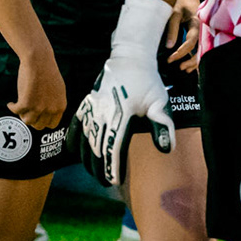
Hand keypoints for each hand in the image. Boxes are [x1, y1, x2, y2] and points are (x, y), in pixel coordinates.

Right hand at [10, 48, 66, 130]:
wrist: (39, 60)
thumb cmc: (47, 71)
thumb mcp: (58, 89)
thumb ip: (54, 103)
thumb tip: (47, 113)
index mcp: (60, 106)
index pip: (52, 124)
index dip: (43, 121)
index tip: (36, 116)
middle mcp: (51, 109)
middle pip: (39, 125)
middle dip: (32, 119)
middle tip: (26, 111)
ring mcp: (39, 108)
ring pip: (27, 121)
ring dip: (22, 114)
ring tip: (19, 107)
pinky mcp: (26, 103)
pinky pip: (16, 111)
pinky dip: (12, 107)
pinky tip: (11, 103)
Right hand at [76, 57, 173, 187]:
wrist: (129, 58)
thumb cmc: (148, 82)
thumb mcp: (160, 101)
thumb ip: (163, 125)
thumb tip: (166, 149)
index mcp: (121, 114)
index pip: (113, 146)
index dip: (112, 166)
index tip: (113, 181)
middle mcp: (103, 112)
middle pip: (97, 146)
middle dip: (99, 167)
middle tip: (104, 182)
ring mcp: (92, 107)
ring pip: (85, 138)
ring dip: (87, 158)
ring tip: (93, 172)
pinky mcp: (87, 103)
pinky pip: (76, 124)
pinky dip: (74, 140)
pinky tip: (76, 152)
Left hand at [166, 0, 201, 72]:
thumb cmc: (179, 0)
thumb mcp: (173, 13)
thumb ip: (172, 29)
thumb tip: (169, 47)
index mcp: (197, 22)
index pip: (191, 41)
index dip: (181, 52)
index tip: (170, 59)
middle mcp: (203, 28)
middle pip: (201, 48)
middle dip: (191, 60)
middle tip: (179, 68)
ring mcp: (204, 31)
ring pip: (203, 50)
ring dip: (194, 61)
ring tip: (183, 69)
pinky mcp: (202, 33)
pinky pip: (201, 47)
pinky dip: (196, 57)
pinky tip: (190, 65)